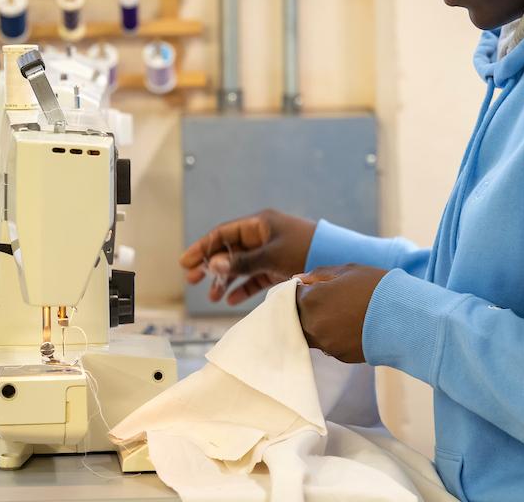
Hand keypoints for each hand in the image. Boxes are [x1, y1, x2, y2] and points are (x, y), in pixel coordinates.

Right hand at [179, 209, 315, 304]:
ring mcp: (270, 252)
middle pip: (228, 250)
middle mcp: (262, 236)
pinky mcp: (279, 267)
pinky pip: (255, 277)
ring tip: (212, 297)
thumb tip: (211, 265)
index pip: (223, 234)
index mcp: (259, 224)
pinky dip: (243, 287)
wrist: (337, 257)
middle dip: (210, 266)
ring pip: (240, 266)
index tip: (186, 263)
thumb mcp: (271, 255)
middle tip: (192, 281)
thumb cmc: (306, 249)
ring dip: (225, 280)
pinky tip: (231, 299)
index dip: (203, 247)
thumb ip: (241, 262)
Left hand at [296, 264, 387, 362]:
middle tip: (323, 301)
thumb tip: (297, 281)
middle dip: (305, 309)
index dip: (298, 291)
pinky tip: (349, 326)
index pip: (289, 297)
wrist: (404, 317)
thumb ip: (318, 275)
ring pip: (309, 334)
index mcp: (311, 299)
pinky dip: (331, 336)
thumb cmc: (376, 287)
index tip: (307, 288)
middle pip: (295, 318)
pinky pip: (326, 344)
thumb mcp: (347, 271)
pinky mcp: (338, 356)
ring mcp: (325, 343)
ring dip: (316, 323)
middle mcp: (313, 324)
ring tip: (338, 313)